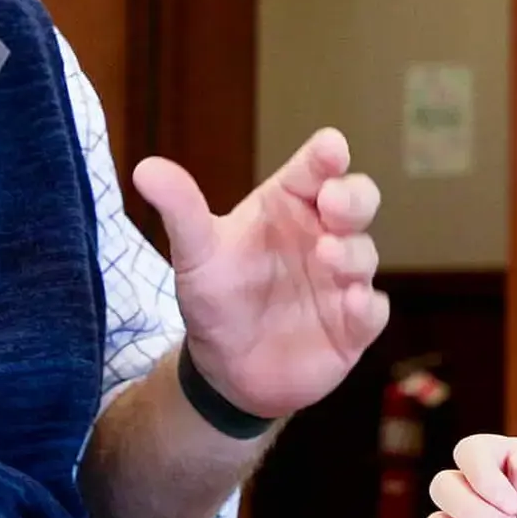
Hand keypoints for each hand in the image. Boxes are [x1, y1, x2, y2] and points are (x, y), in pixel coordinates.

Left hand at [131, 129, 386, 419]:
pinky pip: (371, 310)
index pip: (315, 168)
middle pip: (357, 201)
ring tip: (329, 254)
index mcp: (289, 206)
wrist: (225, 369)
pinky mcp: (352, 324)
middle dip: (353, 198)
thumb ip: (181, 210)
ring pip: (365, 253)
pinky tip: (352, 303)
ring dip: (353, 252)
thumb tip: (145, 167)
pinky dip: (366, 306)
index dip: (327, 155)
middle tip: (332, 203)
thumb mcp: (196, 253)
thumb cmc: (217, 297)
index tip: (331, 148)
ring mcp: (342, 279)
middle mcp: (323, 234)